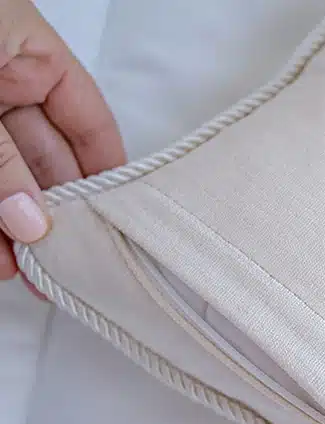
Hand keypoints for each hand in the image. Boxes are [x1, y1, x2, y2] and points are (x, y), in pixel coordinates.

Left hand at [0, 0, 124, 290]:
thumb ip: (1, 162)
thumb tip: (32, 223)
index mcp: (29, 55)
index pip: (88, 119)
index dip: (106, 169)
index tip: (116, 219)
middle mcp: (5, 85)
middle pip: (47, 159)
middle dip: (56, 212)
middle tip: (65, 261)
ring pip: (9, 181)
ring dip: (17, 227)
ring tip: (28, 270)